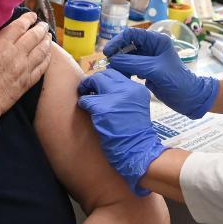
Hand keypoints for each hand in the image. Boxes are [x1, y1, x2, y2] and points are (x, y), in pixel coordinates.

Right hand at [0, 12, 50, 118]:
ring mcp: (23, 69)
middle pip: (34, 36)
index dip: (28, 18)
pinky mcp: (26, 82)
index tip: (32, 15)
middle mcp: (16, 54)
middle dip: (40, 28)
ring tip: (48, 36)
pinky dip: (47, 59)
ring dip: (46, 42)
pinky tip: (48, 55)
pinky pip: (42, 68)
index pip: (20, 26)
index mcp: (2, 44)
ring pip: (41, 51)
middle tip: (43, 24)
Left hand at [77, 69, 166, 195]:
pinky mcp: (104, 109)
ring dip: (87, 90)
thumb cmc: (135, 132)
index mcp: (137, 88)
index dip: (104, 78)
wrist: (138, 150)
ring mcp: (115, 98)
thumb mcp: (136, 106)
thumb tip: (103, 85)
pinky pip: (87, 100)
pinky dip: (84, 103)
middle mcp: (128, 89)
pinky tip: (87, 110)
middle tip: (87, 88)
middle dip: (93, 81)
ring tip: (86, 98)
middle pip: (104, 75)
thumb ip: (124, 94)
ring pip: (94, 82)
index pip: (116, 73)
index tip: (98, 86)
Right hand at [105, 28, 217, 118]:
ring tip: (114, 73)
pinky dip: (124, 71)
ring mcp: (148, 59)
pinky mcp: (146, 70)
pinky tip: (123, 78)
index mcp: (157, 40)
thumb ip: (133, 63)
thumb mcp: (155, 70)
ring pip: (127, 57)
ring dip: (119, 64)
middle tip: (108, 64)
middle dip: (117, 54)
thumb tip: (113, 60)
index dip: (118, 41)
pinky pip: (130, 67)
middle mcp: (152, 47)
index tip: (107, 52)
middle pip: (127, 45)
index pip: (132, 34)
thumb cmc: (177, 81)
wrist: (189, 98)